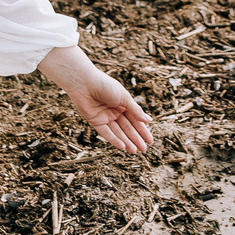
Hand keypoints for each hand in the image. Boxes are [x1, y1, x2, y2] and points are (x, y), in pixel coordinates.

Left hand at [39, 47, 153, 153]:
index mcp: (123, 104)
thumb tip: (149, 120)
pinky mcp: (95, 121)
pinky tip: (122, 147)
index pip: (135, 120)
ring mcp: (105, 117)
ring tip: (134, 151)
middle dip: (136, 139)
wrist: (85, 83)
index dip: (142, 130)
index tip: (150, 141)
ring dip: (126, 141)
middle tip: (144, 150)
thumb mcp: (124, 98)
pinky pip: (106, 133)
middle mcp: (115, 111)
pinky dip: (114, 140)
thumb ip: (135, 111)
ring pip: (118, 132)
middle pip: (127, 128)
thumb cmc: (106, 86)